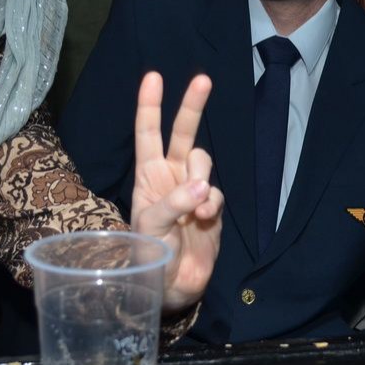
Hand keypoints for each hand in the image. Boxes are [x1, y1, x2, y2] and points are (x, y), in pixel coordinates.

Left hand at [130, 72, 223, 312]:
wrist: (172, 287)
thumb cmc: (148, 256)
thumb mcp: (151, 227)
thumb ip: (174, 203)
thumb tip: (203, 187)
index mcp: (147, 176)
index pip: (147, 134)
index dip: (150, 106)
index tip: (154, 77)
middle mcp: (169, 177)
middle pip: (182, 134)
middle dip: (192, 107)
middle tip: (203, 80)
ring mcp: (192, 191)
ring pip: (203, 162)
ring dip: (201, 177)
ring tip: (196, 208)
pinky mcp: (212, 207)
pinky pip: (217, 191)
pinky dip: (212, 202)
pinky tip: (204, 219)